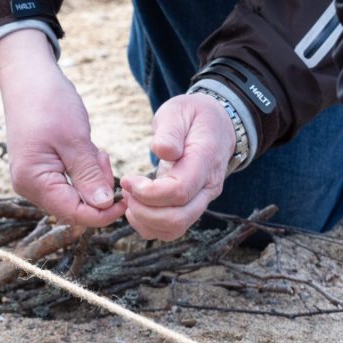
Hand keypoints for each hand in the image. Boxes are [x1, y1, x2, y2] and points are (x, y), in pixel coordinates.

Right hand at [0, 30, 125, 226]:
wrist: (26, 78)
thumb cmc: (48, 103)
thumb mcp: (75, 139)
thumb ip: (89, 175)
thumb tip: (105, 205)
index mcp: (34, 181)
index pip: (74, 214)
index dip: (103, 213)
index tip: (127, 197)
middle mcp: (29, 187)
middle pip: (74, 208)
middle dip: (97, 191)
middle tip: (104, 159)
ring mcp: (33, 179)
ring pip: (73, 196)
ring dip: (91, 180)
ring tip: (95, 151)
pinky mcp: (40, 170)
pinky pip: (67, 183)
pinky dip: (83, 172)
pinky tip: (86, 151)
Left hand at [120, 93, 235, 240]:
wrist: (216, 126)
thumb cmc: (193, 117)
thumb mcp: (179, 111)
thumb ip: (170, 131)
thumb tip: (163, 151)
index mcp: (205, 161)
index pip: (179, 191)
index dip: (148, 192)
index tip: (128, 179)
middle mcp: (207, 188)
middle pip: (176, 218)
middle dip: (143, 210)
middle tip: (126, 191)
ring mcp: (201, 201)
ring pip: (173, 229)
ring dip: (144, 220)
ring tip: (129, 198)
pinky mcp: (190, 208)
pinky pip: (169, 230)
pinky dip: (147, 225)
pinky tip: (136, 205)